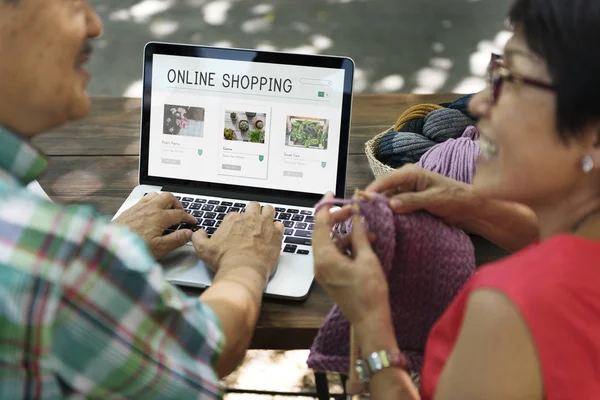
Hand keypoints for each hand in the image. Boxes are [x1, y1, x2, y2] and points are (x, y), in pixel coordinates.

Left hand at [113, 192, 196, 258]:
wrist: (110, 245)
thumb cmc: (134, 247)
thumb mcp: (160, 248)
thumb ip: (176, 239)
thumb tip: (188, 233)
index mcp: (160, 217)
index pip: (180, 214)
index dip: (189, 218)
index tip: (192, 222)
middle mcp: (150, 208)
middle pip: (169, 198)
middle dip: (178, 204)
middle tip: (181, 213)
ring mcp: (139, 207)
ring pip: (157, 195)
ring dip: (165, 200)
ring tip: (168, 208)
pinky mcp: (130, 209)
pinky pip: (145, 198)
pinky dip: (153, 201)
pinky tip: (151, 209)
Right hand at [191, 202, 283, 280]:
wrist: (243, 270)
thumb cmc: (225, 260)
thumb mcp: (203, 249)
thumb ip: (198, 238)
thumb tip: (199, 233)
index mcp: (233, 219)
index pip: (236, 214)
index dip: (237, 222)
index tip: (237, 230)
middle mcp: (250, 218)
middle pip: (254, 207)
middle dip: (253, 212)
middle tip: (252, 222)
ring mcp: (265, 224)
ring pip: (269, 210)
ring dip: (267, 215)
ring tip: (265, 223)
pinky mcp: (276, 234)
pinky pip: (279, 225)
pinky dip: (277, 228)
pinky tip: (274, 234)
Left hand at [313, 193, 388, 324]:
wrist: (369, 320)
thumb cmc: (369, 292)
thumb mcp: (367, 259)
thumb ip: (360, 235)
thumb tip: (357, 215)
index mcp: (325, 258)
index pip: (320, 225)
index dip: (326, 207)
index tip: (333, 195)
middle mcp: (319, 264)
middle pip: (323, 233)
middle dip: (338, 220)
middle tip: (353, 211)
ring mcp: (323, 271)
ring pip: (330, 244)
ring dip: (346, 235)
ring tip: (367, 232)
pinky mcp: (330, 277)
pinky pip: (334, 255)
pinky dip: (346, 247)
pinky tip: (364, 245)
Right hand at [366, 164, 476, 228]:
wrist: (468, 208)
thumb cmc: (454, 198)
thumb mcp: (434, 199)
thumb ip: (412, 201)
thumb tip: (391, 204)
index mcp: (410, 173)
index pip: (385, 180)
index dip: (372, 190)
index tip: (360, 201)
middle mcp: (405, 180)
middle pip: (383, 190)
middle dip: (373, 201)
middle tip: (362, 215)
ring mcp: (406, 192)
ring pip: (386, 200)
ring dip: (380, 210)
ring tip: (369, 221)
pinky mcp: (408, 203)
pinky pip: (393, 208)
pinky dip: (388, 215)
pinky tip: (382, 223)